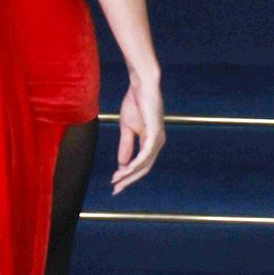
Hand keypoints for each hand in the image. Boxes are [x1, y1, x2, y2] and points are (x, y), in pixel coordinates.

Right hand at [110, 76, 164, 194]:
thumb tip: (122, 164)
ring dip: (129, 174)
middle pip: (144, 168)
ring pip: (144, 164)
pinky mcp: (155, 133)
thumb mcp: (127, 128)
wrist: (141, 85)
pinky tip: (125, 170)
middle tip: (116, 189)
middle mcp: (157, 143)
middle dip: (129, 180)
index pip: (141, 164)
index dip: (128, 176)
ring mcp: (158, 139)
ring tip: (116, 180)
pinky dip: (135, 163)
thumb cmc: (135, 102)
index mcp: (151, 142)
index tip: (115, 183)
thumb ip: (125, 146)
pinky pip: (145, 154)